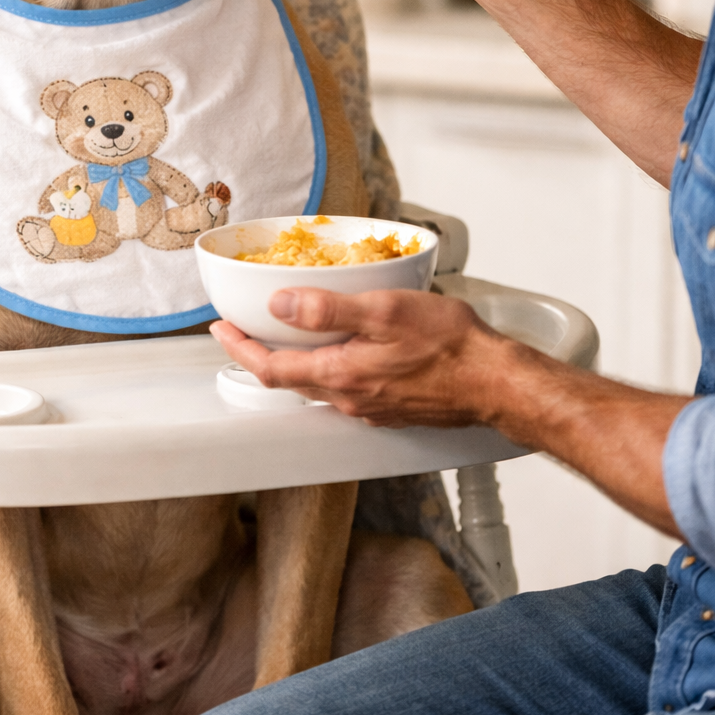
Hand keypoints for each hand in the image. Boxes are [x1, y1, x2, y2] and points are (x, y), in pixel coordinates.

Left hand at [210, 288, 514, 426]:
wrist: (494, 382)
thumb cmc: (448, 345)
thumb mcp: (384, 311)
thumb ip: (328, 310)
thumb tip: (279, 306)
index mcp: (340, 375)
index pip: (270, 368)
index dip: (239, 348)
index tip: (221, 328)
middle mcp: (348, 399)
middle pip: (288, 379)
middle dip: (261, 353)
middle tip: (245, 329)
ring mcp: (369, 407)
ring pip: (316, 384)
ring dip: (295, 361)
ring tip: (288, 332)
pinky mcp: (389, 407)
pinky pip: (344, 388)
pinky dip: (328, 367)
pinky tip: (341, 348)